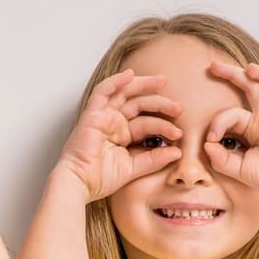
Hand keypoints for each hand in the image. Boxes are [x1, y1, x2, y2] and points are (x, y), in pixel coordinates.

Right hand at [55, 69, 183, 202]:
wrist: (79, 184)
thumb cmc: (99, 179)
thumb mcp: (133, 168)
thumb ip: (154, 159)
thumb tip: (178, 152)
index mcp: (122, 134)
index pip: (147, 121)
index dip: (164, 125)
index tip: (179, 133)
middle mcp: (113, 122)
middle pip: (139, 103)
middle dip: (159, 102)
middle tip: (178, 107)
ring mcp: (103, 116)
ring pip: (124, 92)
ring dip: (143, 84)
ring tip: (162, 81)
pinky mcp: (92, 114)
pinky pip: (103, 92)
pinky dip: (115, 81)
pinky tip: (130, 75)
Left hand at [205, 61, 258, 203]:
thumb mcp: (238, 169)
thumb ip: (221, 159)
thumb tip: (207, 144)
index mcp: (251, 129)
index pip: (230, 115)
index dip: (217, 123)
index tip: (211, 139)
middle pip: (248, 87)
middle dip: (230, 75)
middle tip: (212, 66)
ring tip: (248, 68)